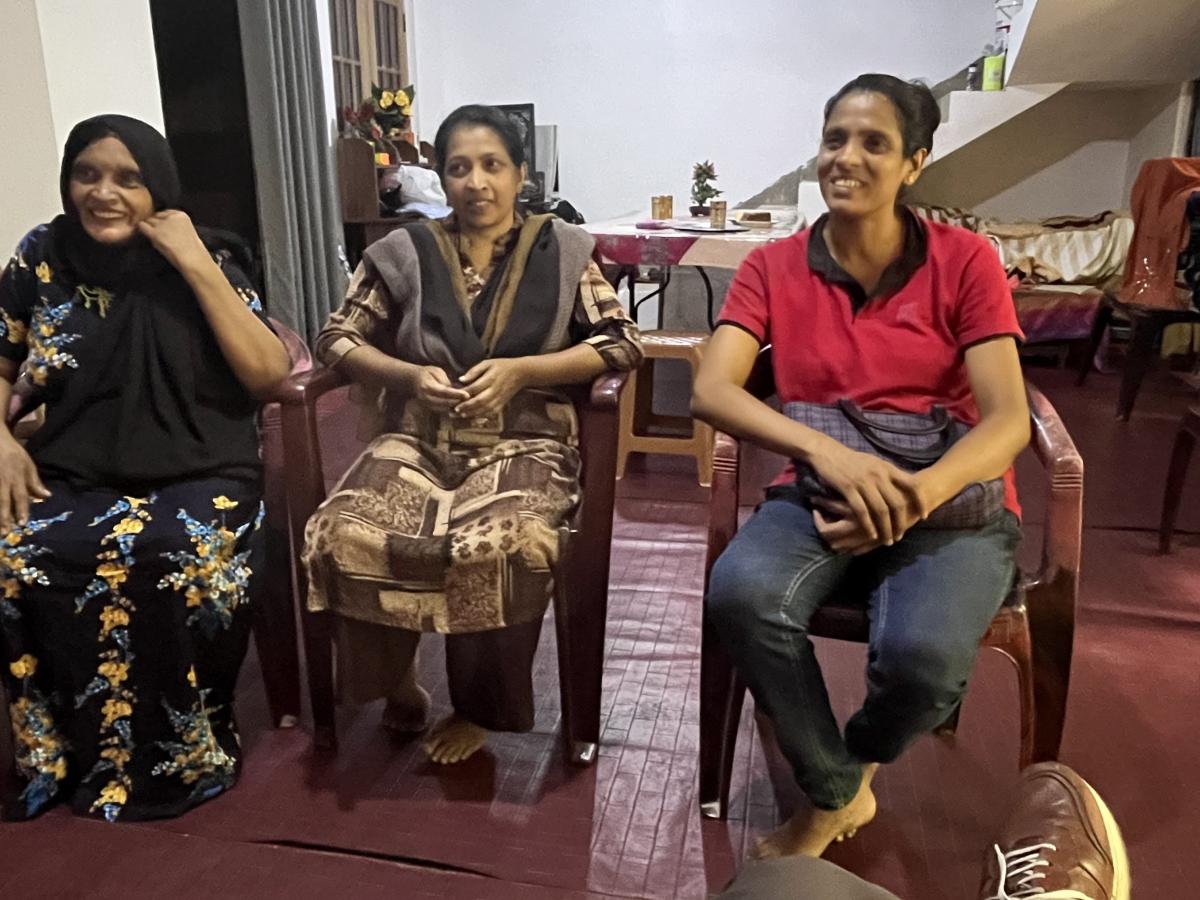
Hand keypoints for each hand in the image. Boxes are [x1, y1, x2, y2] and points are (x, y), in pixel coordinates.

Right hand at [0, 434, 50, 530]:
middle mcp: (3, 482)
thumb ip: (35, 482)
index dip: (22, 510)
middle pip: (4, 502)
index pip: (21, 497)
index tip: (23, 524)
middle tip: (6, 532)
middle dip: (4, 518)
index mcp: (17, 479)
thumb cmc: (14, 454)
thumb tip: (46, 496)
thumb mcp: (28, 465)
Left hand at [137, 210, 210, 274]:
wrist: (193, 259)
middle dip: (156, 224)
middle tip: (159, 235)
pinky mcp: (156, 234)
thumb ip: (177, 226)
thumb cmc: (193, 251)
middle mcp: (171, 217)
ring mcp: (163, 225)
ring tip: (155, 238)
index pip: (165, 213)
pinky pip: (142, 226)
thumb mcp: (189, 232)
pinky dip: (141, 229)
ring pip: (148, 221)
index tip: (165, 230)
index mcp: (181, 215)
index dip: (163, 221)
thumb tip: (163, 227)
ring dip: (150, 228)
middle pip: (156, 216)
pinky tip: (145, 235)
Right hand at [409, 365, 469, 411]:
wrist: (413, 380)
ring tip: (468, 405)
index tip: (467, 395)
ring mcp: (427, 405)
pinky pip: (443, 411)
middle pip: (444, 403)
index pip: (444, 392)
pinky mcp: (430, 409)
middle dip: (458, 403)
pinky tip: (461, 408)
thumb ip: (445, 381)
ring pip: (444, 409)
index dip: (456, 394)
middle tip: (471, 401)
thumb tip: (456, 389)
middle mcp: (426, 398)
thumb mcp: (436, 371)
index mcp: (427, 386)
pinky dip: (452, 410)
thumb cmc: (427, 373)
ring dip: (456, 408)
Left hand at [454, 358, 528, 418]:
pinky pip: (492, 412)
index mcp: (491, 378)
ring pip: (485, 408)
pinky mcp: (503, 404)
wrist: (521, 373)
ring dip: (472, 413)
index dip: (463, 394)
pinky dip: (482, 416)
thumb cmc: (502, 366)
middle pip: (479, 401)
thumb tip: (461, 380)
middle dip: (466, 406)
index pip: (474, 388)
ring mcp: (500, 398)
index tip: (454, 397)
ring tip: (461, 414)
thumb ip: (474, 371)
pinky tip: (473, 416)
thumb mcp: (487, 363)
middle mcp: (495, 390)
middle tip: (455, 409)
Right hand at [806, 439, 927, 545]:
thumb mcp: (874, 463)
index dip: (920, 501)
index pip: (912, 485)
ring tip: (887, 540)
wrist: (827, 452)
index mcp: (887, 468)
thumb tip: (905, 487)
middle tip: (900, 536)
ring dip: (886, 528)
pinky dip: (868, 526)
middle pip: (897, 503)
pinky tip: (871, 535)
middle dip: (900, 523)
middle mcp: (879, 474)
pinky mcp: (848, 488)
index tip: (924, 515)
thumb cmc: (852, 460)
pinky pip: (861, 511)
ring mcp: (863, 481)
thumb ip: (889, 474)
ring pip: (880, 510)